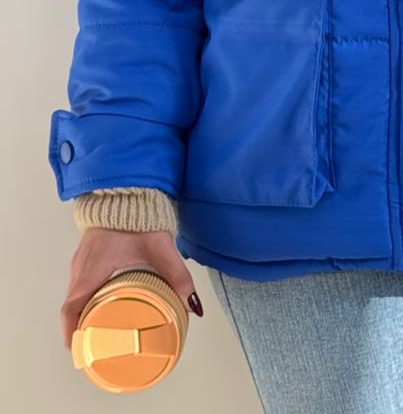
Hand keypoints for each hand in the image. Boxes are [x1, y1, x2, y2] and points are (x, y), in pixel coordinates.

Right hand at [60, 227, 200, 348]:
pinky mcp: (89, 254)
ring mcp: (82, 261)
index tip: (81, 353)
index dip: (72, 334)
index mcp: (90, 271)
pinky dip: (87, 300)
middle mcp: (80, 269)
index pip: (70, 310)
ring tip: (100, 333)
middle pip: (72, 306)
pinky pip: (81, 283)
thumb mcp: (161, 249)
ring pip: (76, 295)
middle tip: (95, 349)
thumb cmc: (138, 218)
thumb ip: (178, 276)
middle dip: (80, 330)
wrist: (128, 189)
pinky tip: (104, 306)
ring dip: (84, 314)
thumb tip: (193, 306)